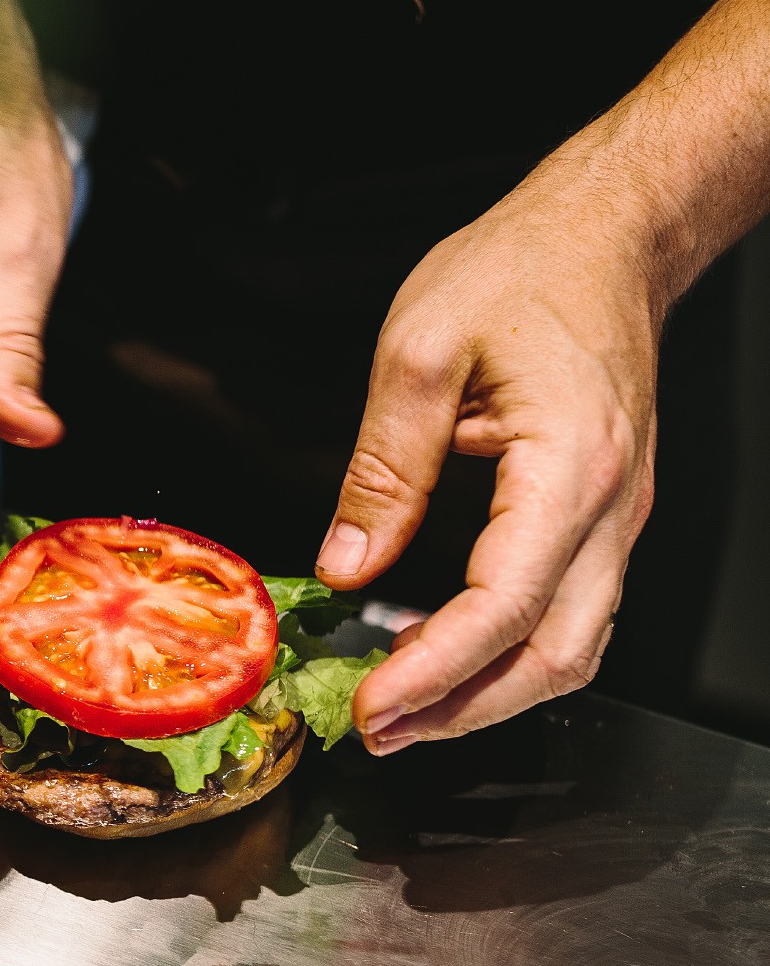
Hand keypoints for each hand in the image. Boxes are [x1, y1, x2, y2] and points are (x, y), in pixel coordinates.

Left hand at [316, 164, 661, 750]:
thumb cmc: (521, 270)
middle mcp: (610, 507)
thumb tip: (349, 565)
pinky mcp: (601, 516)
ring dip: (489, 694)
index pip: (503, 605)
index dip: (432, 671)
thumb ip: (382, 467)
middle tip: (379, 732)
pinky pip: (568, 611)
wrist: (605, 234)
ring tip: (404, 714)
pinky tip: (444, 657)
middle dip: (465, 711)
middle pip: (555, 656)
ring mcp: (616, 517)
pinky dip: (508, 653)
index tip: (371, 707)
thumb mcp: (418, 351)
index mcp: (570, 467)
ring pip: (572, 646)